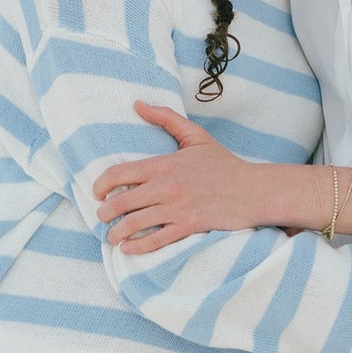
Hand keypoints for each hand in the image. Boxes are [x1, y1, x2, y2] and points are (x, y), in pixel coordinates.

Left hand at [96, 102, 264, 251]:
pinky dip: (137, 247)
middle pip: (120, 202)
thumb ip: (166, 118)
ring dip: (115, 233)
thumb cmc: (224, 164)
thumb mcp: (196, 136)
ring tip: (111, 236)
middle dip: (104, 213)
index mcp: (164, 164)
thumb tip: (138, 104)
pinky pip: (155, 240)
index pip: (118, 173)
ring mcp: (177, 209)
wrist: (253, 190)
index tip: (97, 193)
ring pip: (133, 224)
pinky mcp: (188, 227)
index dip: (100, 185)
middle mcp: (166, 187)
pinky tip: (128, 248)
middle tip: (102, 217)